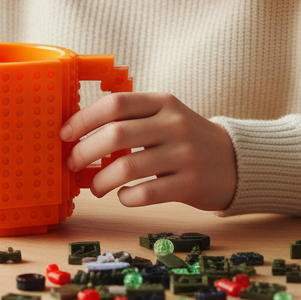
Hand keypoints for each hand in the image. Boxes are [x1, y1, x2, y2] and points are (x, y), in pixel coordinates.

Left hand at [60, 92, 236, 211]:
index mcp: (162, 102)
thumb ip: (131, 117)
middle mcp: (173, 124)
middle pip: (116, 134)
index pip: (115, 104)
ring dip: (101, 180)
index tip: (65, 134)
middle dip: (85, 150)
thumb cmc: (187, 138)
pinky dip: (126, 197)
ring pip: (127, 167)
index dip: (84, 118)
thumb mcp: (165, 115)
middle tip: (72, 163)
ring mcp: (183, 154)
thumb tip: (79, 132)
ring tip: (96, 187)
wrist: (235, 161)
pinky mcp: (190, 184)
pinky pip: (146, 193)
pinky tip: (123, 196)